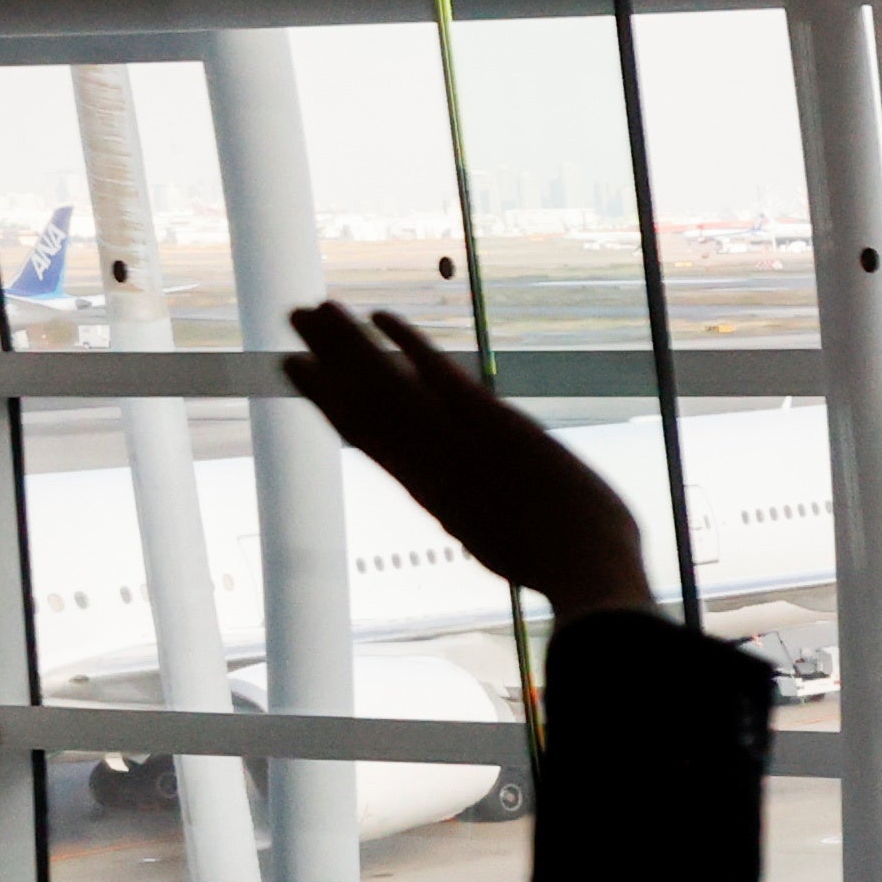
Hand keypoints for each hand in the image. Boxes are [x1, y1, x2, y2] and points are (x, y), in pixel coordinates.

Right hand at [281, 303, 653, 616]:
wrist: (586, 571)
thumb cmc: (565, 569)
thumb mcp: (509, 545)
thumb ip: (484, 522)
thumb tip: (473, 517)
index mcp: (433, 493)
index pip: (371, 439)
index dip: (333, 404)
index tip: (303, 373)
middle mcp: (430, 464)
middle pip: (365, 402)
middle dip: (329, 359)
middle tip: (294, 321)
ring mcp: (456, 444)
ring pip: (387, 386)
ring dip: (348, 343)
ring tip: (309, 310)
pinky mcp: (492, 424)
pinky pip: (440, 375)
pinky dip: (407, 344)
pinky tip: (376, 314)